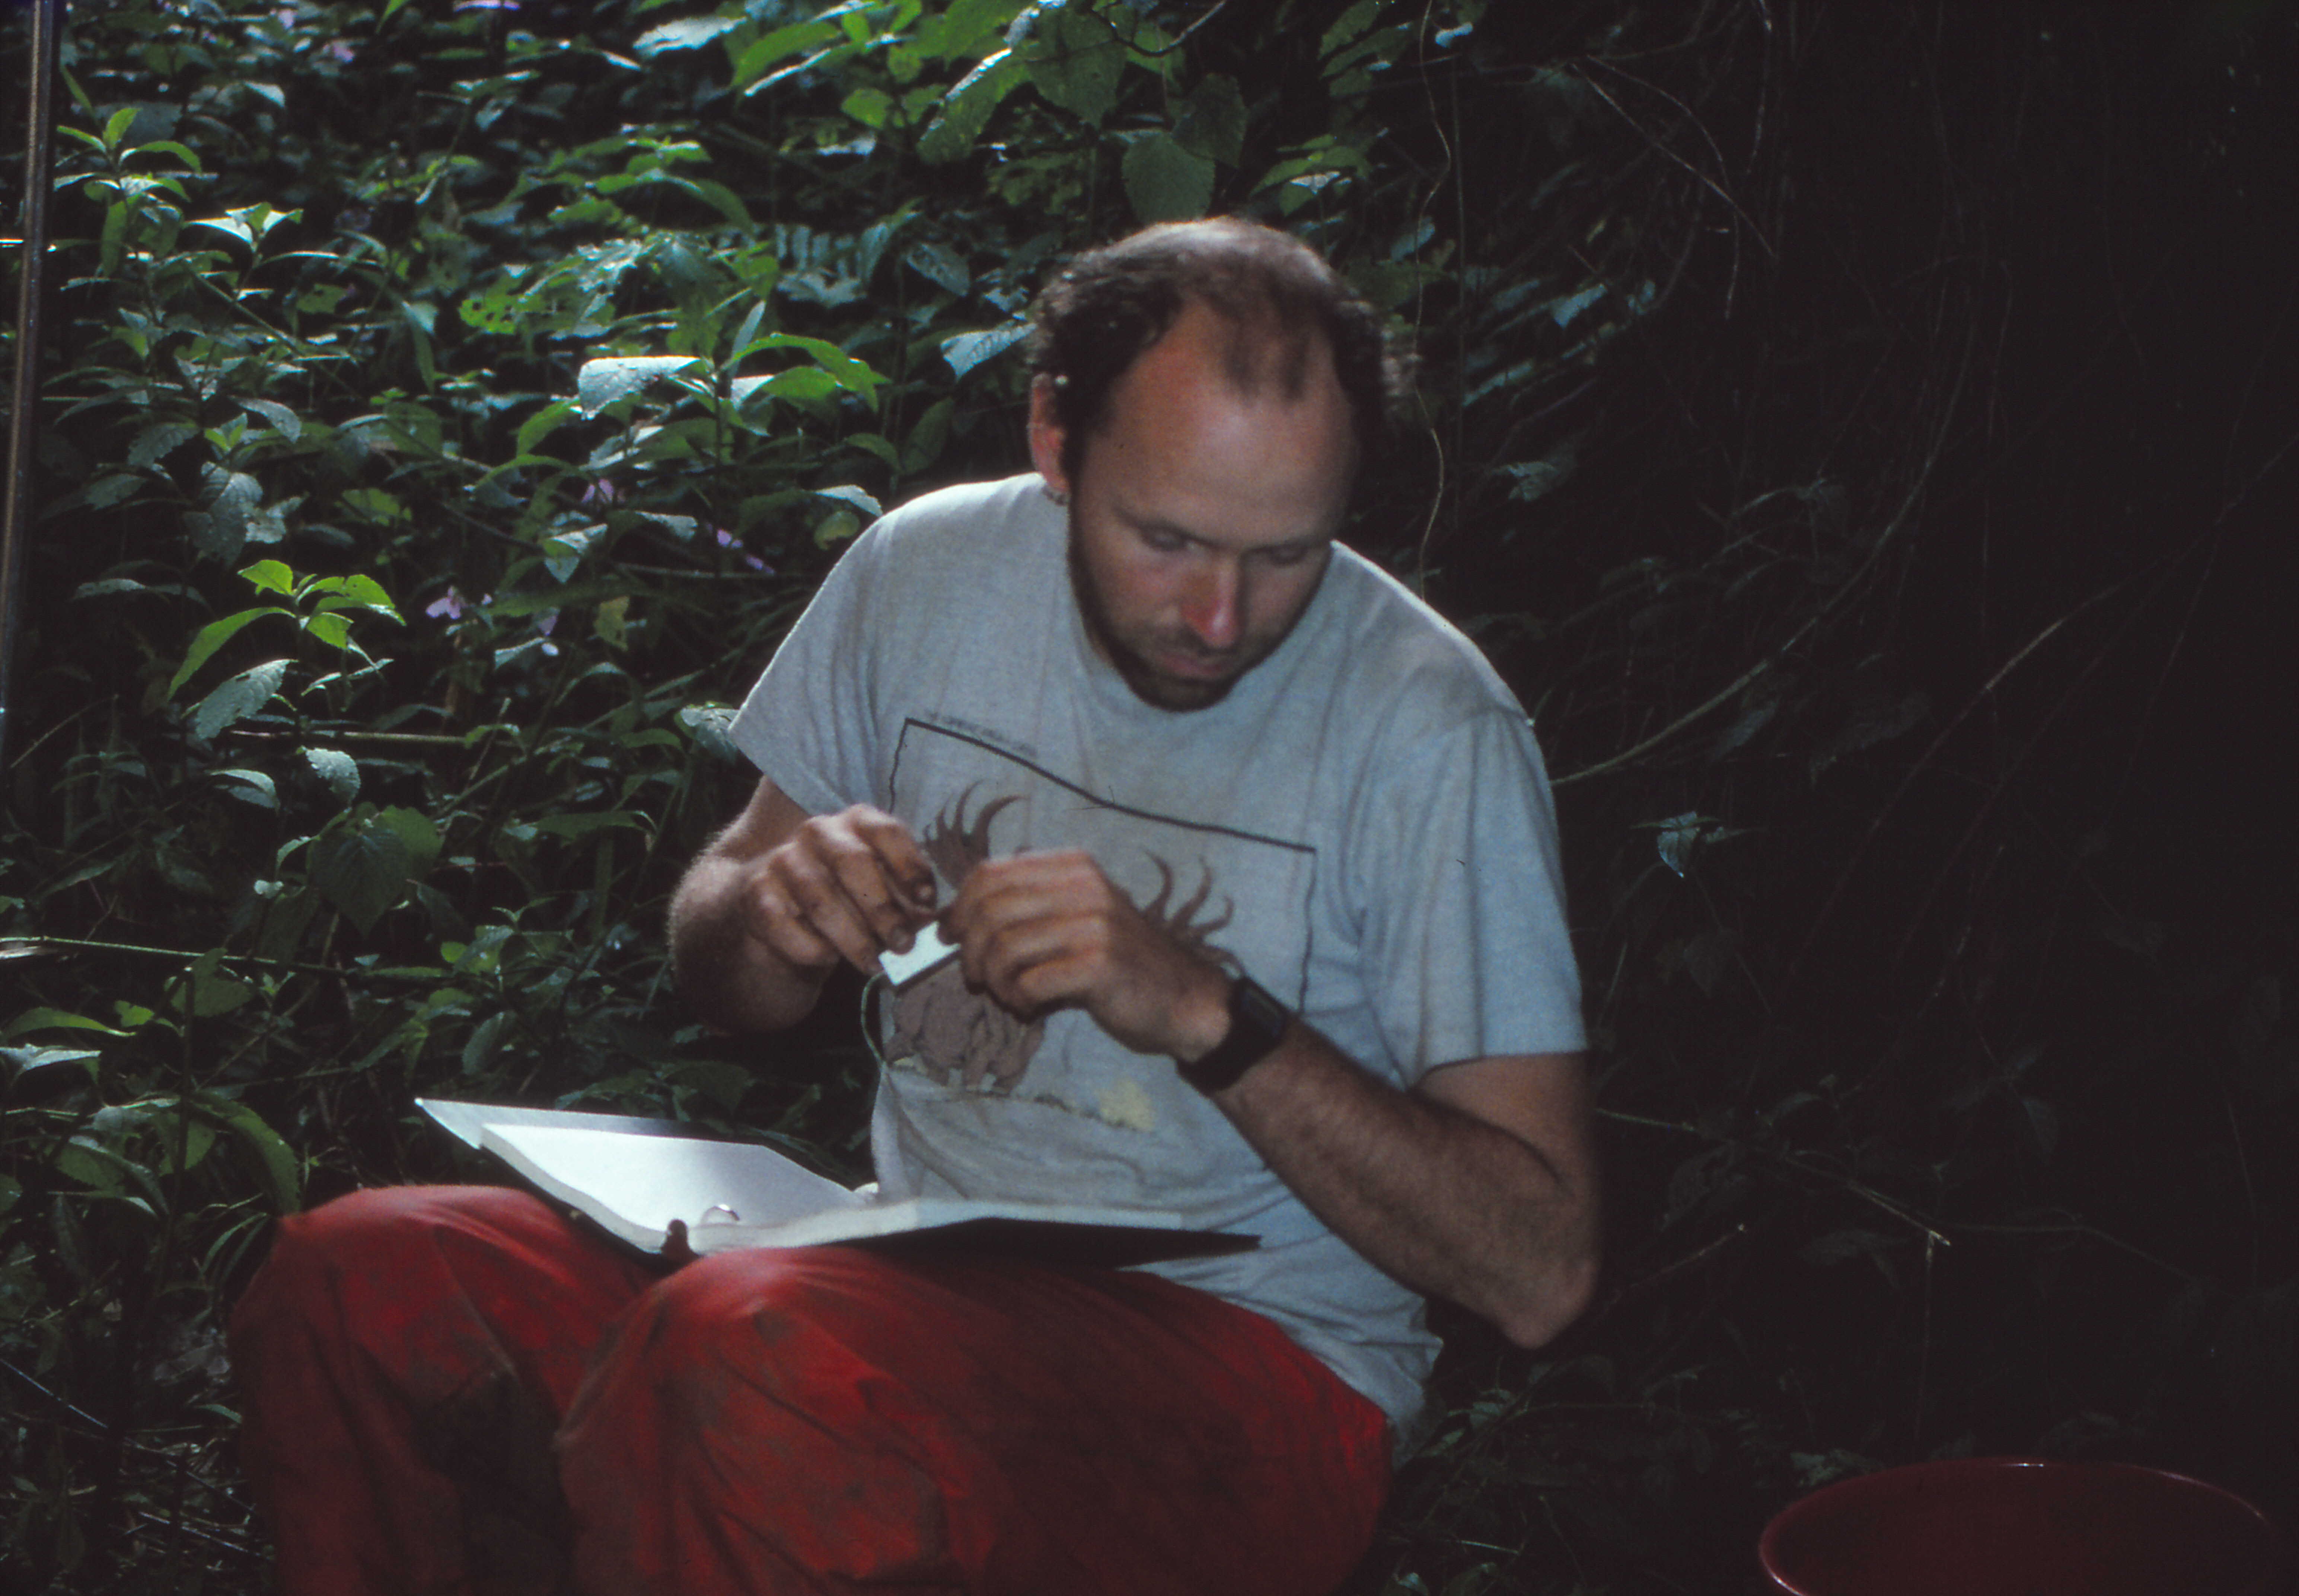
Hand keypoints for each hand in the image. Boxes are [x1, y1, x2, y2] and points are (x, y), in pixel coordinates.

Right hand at [741, 804, 938, 975]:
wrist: (778, 905)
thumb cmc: (846, 896)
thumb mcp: (880, 887)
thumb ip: (905, 897)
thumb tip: (928, 919)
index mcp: (856, 821)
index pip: (887, 832)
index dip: (911, 867)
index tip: (927, 902)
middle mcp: (817, 831)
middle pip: (854, 863)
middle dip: (883, 909)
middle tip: (903, 945)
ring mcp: (783, 859)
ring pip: (821, 900)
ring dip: (853, 938)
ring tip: (874, 964)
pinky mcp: (756, 892)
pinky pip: (786, 926)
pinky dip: (812, 948)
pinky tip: (828, 959)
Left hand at [943, 850, 1230, 1058]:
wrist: (1184, 1000)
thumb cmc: (1119, 963)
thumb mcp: (1076, 919)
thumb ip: (1025, 909)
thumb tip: (950, 919)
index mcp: (1074, 867)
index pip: (991, 873)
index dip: (959, 907)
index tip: (950, 936)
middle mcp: (1085, 887)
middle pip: (990, 910)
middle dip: (970, 950)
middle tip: (976, 978)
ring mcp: (1095, 924)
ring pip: (1004, 947)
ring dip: (994, 981)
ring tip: (1010, 996)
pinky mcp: (1099, 965)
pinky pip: (1030, 982)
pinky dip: (1019, 1000)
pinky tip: (1032, 1008)